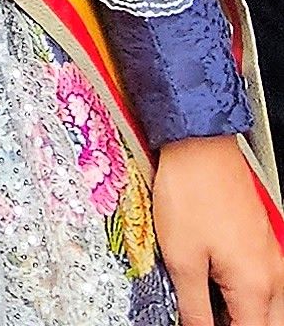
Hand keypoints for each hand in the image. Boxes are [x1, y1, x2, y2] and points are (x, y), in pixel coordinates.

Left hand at [153, 136, 283, 324]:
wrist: (198, 145)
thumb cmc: (190, 190)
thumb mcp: (180, 257)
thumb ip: (192, 304)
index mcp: (256, 284)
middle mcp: (273, 273)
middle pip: (267, 325)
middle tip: (205, 321)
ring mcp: (271, 255)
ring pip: (270, 307)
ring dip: (244, 314)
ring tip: (208, 306)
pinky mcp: (261, 240)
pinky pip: (263, 282)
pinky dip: (244, 293)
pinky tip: (215, 283)